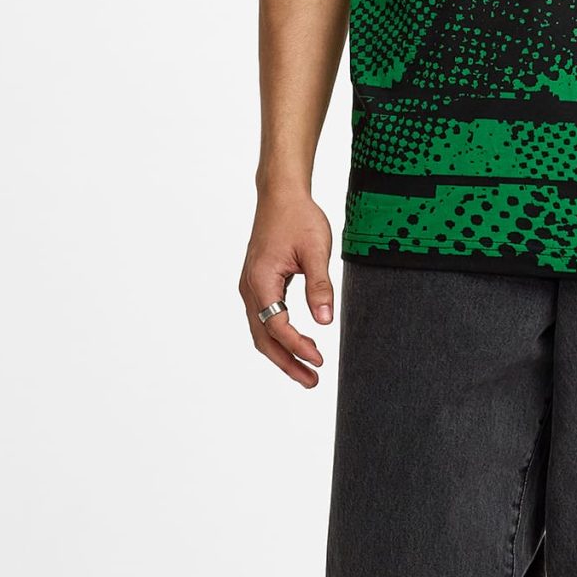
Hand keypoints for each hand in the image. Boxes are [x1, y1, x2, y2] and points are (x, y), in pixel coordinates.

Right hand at [240, 191, 335, 387]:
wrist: (280, 195)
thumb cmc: (298, 217)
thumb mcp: (316, 250)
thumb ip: (320, 286)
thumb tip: (326, 321)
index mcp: (261, 280)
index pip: (277, 326)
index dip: (298, 346)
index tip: (319, 359)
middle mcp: (250, 288)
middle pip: (263, 337)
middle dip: (286, 362)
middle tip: (311, 381)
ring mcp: (250, 287)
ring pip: (261, 331)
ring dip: (282, 354)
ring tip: (307, 372)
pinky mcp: (257, 284)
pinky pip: (263, 319)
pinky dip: (278, 337)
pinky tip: (297, 344)